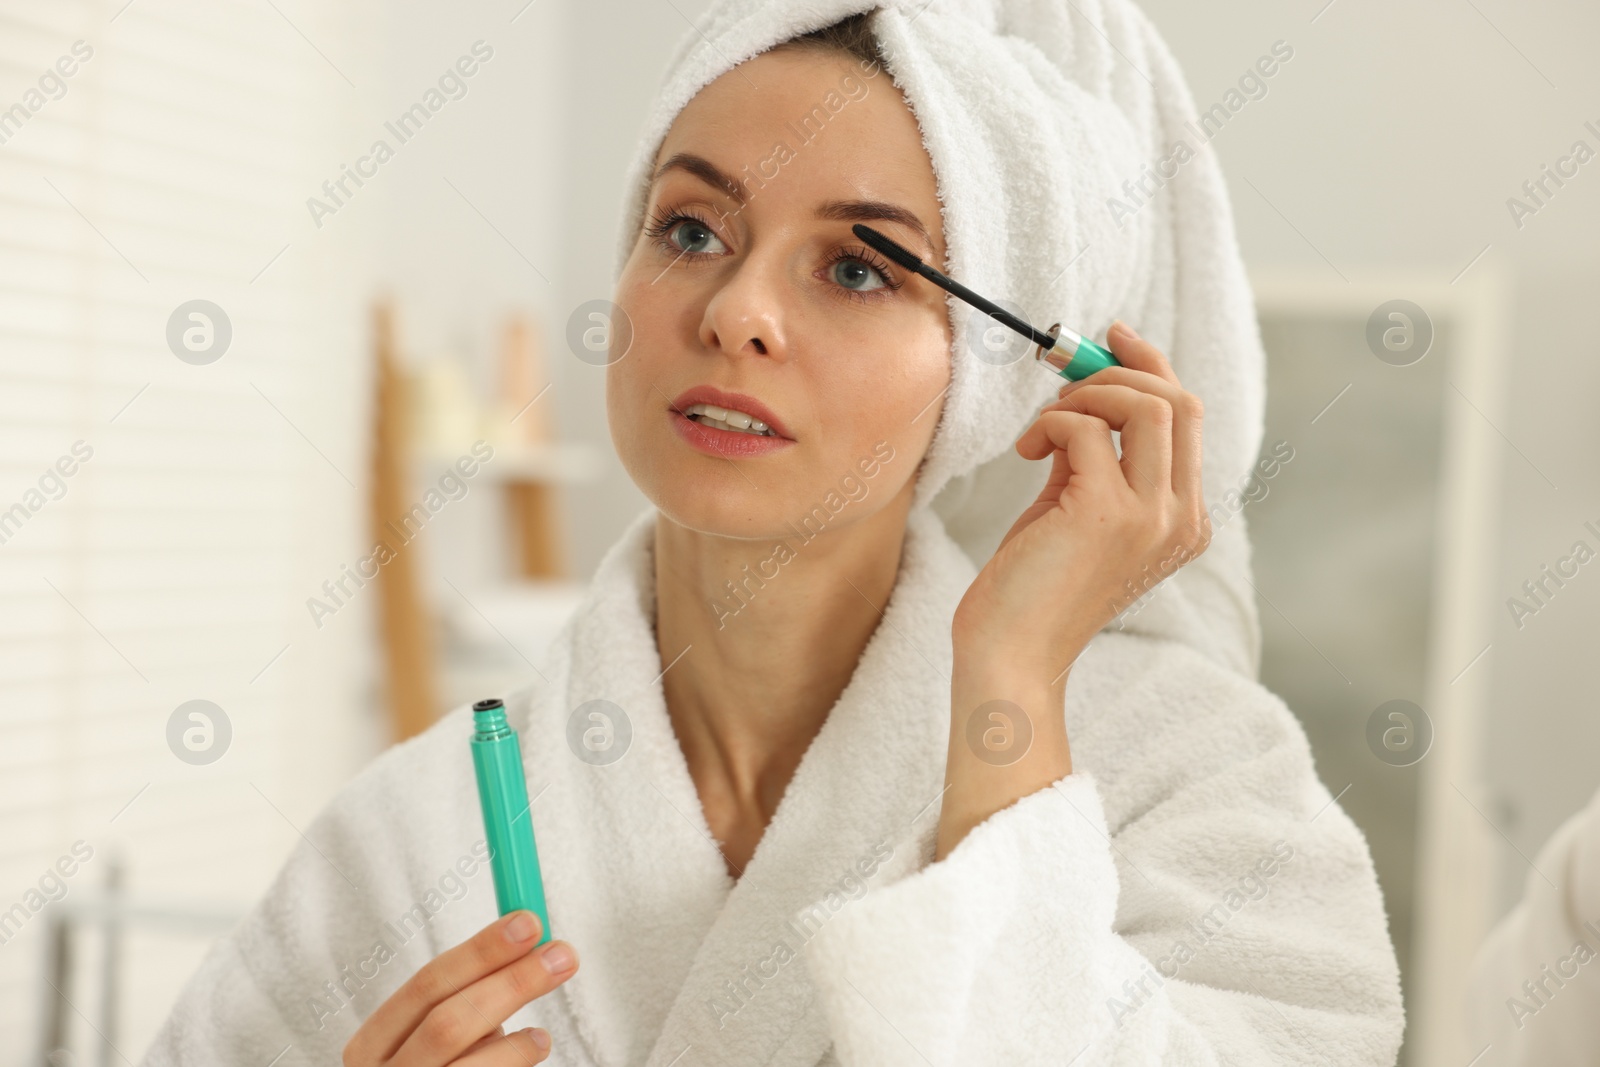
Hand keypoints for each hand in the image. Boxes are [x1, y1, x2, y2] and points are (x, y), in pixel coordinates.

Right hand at [343, 911, 577, 1065]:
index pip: (427, 985)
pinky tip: (533, 1049)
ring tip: (542, 1035)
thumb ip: (465, 996)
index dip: (480, 951)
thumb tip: (527, 943)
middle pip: (448, 1023)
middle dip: (510, 983)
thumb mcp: (432, 1036)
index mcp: (373, 1046)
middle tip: (561, 956)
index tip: (528, 924)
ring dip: (516, 1044)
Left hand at [935, 321, 1208, 860]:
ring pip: (1146, 404)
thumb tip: (1084, 396)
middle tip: (1064, 370)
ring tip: (1042, 429)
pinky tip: (1025, 453)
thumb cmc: (1030, 591)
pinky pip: (1084, 430)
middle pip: (1180, 401)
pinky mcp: (1109, 515)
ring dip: (1083, 396)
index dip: (1151, 367)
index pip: (1187, 419)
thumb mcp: (1075, 512)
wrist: (1009, 658)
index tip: (1109, 339)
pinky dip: (1049, 425)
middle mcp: (1183, 519)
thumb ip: (1094, 460)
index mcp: (1184, 521)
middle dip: (1119, 369)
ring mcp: (1153, 518)